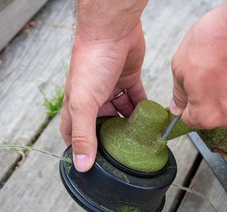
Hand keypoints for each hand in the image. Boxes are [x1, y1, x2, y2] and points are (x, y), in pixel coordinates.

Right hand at [60, 0, 147, 171]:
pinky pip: (136, 100)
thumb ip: (83, 133)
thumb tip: (82, 164)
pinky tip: (151, 120)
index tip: (92, 166)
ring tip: (142, 140)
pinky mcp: (129, 81)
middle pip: (102, 126)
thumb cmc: (92, 62)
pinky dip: (143, 110)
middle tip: (125, 156)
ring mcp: (112, 90)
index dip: (80, 149)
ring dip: (131, 126)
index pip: (74, 133)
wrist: (113, 30)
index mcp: (77, 105)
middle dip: (112, 139)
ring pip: (121, 114)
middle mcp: (94, 99)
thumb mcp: (84, 102)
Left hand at [170, 1, 226, 129]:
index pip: (191, 118)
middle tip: (218, 70)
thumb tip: (177, 108)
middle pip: (217, 114)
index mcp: (206, 116)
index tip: (196, 87)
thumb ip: (179, 92)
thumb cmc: (220, 41)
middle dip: (214, 96)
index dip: (190, 101)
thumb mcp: (182, 64)